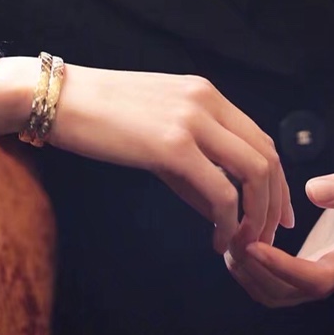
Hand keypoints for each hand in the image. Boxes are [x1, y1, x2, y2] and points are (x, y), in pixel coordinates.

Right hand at [49, 66, 293, 254]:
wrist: (58, 98)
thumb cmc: (99, 114)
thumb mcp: (156, 126)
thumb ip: (192, 159)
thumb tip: (220, 206)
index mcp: (203, 92)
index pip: (260, 137)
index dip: (275, 179)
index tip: (273, 211)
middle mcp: (205, 101)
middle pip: (266, 156)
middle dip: (273, 202)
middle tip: (267, 235)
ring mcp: (191, 121)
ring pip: (254, 173)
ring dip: (256, 215)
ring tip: (243, 242)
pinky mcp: (172, 147)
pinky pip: (221, 192)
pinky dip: (228, 222)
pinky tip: (216, 239)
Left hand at [224, 170, 333, 306]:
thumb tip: (313, 191)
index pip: (315, 281)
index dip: (282, 268)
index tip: (253, 245)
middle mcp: (328, 277)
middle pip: (285, 294)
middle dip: (253, 269)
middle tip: (233, 235)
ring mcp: (311, 277)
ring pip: (271, 294)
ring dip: (245, 271)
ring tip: (230, 236)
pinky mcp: (298, 270)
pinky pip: (268, 282)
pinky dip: (247, 266)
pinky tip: (238, 236)